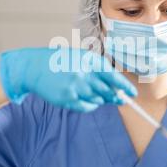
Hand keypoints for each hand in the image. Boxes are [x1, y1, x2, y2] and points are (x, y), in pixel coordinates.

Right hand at [0, 47, 136, 111]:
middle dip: (115, 96)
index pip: (112, 76)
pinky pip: (86, 107)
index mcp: (88, 60)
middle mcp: (83, 73)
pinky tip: (86, 100)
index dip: (124, 86)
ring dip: (100, 99)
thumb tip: (115, 87)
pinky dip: (90, 106)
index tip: (132, 93)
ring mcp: (75, 87)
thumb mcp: (80, 58)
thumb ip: (97, 71)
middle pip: (107, 90)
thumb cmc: (59, 62)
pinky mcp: (67, 98)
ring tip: (91, 93)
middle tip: (119, 99)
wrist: (34, 68)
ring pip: (98, 99)